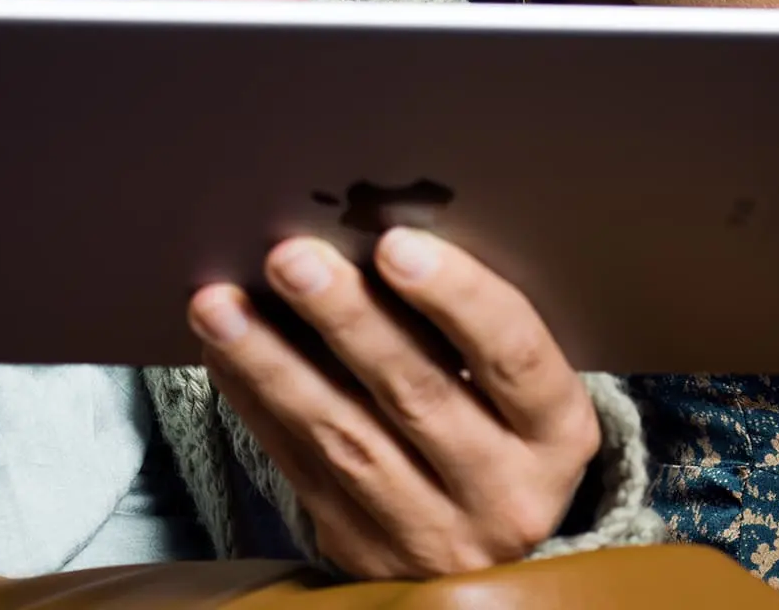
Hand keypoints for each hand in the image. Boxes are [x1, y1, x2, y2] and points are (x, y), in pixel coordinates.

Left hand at [192, 227, 604, 576]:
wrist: (474, 547)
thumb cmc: (493, 421)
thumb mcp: (511, 386)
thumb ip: (465, 326)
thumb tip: (366, 228)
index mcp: (556, 434)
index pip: (515, 357)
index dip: (458, 297)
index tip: (395, 244)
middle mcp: (504, 494)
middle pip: (419, 396)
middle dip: (347, 320)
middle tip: (292, 258)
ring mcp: (431, 533)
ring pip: (343, 439)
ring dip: (273, 363)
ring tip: (221, 305)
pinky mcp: (361, 551)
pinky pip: (298, 468)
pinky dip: (255, 400)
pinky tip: (224, 348)